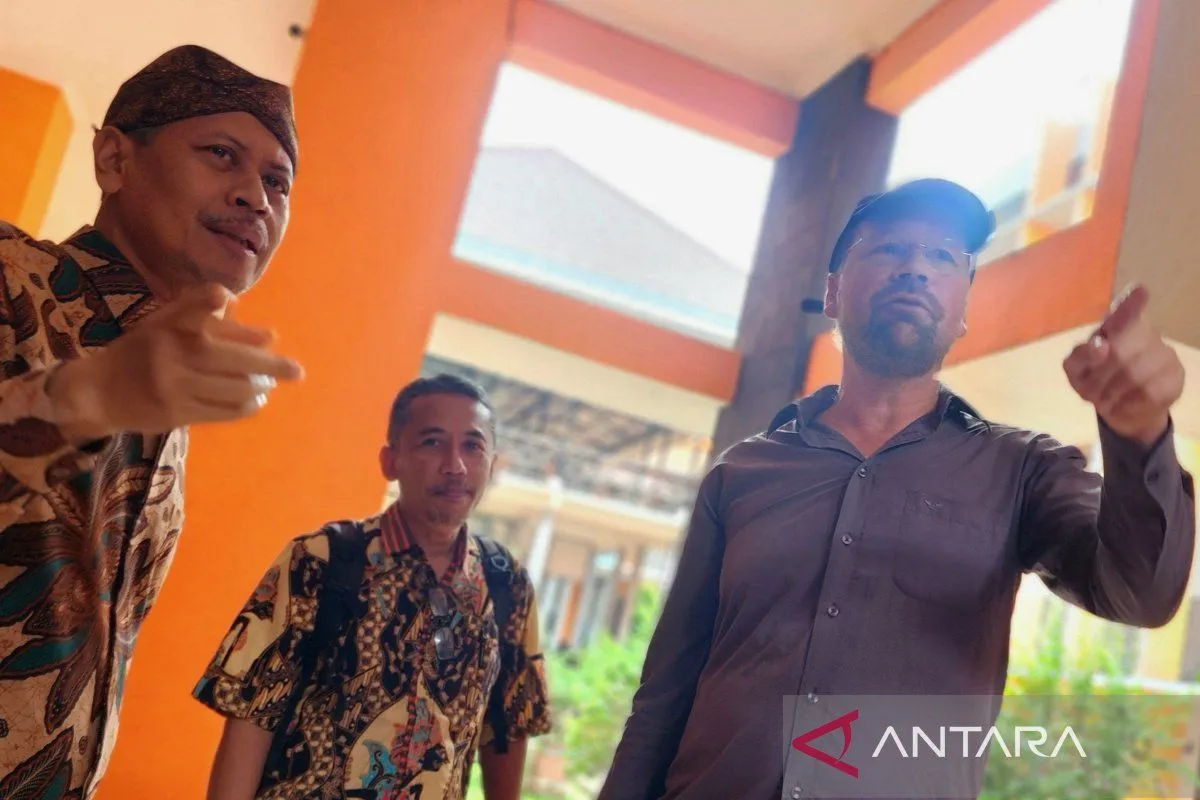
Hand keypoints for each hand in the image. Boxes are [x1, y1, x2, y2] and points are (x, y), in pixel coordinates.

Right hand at [50, 283, 303, 439]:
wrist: (101, 391)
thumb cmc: (143, 351)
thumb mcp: (164, 324)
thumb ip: (205, 316)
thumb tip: (262, 331)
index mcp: (169, 325)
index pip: (194, 306)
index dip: (210, 299)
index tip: (231, 301)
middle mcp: (172, 353)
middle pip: (231, 358)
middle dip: (270, 365)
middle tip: (296, 371)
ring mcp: (174, 385)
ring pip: (232, 387)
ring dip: (260, 387)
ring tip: (270, 384)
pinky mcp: (175, 413)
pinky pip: (222, 410)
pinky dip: (246, 405)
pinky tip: (257, 401)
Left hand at [1063, 285, 1183, 445]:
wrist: (1121, 408)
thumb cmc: (1095, 379)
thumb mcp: (1077, 370)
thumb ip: (1080, 356)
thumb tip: (1100, 345)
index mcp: (1116, 325)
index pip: (1124, 311)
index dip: (1130, 303)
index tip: (1140, 290)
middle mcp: (1144, 332)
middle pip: (1119, 352)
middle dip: (1098, 377)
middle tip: (1089, 391)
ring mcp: (1164, 353)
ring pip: (1134, 374)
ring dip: (1110, 393)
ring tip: (1104, 400)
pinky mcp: (1176, 375)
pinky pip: (1149, 392)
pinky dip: (1127, 403)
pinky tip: (1122, 403)